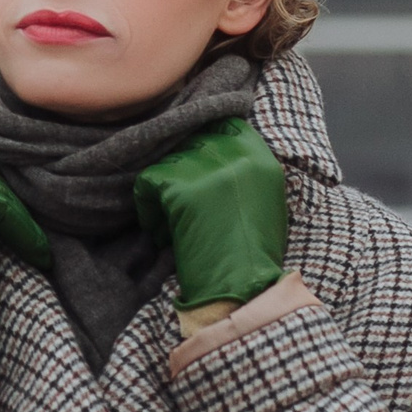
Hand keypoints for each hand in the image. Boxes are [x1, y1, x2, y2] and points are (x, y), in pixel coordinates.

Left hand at [133, 119, 286, 312]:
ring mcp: (208, 170)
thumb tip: (210, 150)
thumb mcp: (263, 202)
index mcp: (261, 159)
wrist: (242, 289)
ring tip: (173, 224)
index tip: (192, 166)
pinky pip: (148, 183)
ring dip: (164, 193)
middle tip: (180, 204)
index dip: (202, 140)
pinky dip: (148, 209)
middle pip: (191, 140)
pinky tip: (162, 231)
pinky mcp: (181, 188)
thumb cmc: (251, 256)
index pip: (223, 123)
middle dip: (180, 172)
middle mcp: (237, 157)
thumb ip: (242, 170)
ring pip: (167, 162)